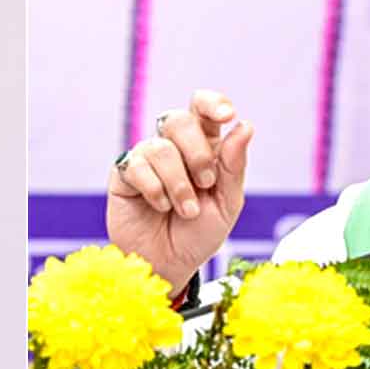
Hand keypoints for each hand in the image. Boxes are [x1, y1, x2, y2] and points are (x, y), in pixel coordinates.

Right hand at [106, 89, 253, 294]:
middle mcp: (174, 147)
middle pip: (180, 120)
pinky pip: (137, 165)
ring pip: (161, 147)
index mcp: (205, 146)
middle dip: (198, 153)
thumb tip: (245, 125)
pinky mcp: (124, 174)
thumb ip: (234, 166)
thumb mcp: (227, 203)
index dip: (212, 103)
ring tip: (185, 210)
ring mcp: (147, 159)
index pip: (204, 107)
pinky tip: (159, 206)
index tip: (226, 115)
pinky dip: (155, 189)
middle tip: (206, 183)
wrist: (169, 265)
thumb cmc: (200, 234)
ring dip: (179, 184)